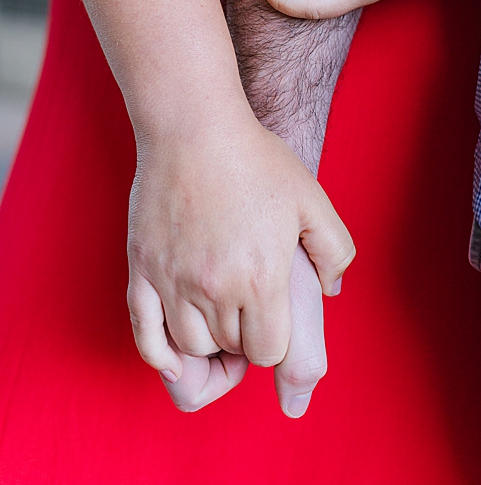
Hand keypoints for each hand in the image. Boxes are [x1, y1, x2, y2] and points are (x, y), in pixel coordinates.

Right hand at [127, 114, 353, 382]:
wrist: (196, 129)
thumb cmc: (259, 162)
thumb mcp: (314, 201)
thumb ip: (334, 250)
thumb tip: (330, 289)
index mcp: (261, 278)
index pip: (268, 351)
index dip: (275, 341)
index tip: (274, 318)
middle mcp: (215, 288)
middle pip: (230, 348)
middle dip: (245, 338)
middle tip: (250, 311)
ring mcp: (173, 281)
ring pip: (190, 345)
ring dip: (208, 339)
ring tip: (220, 313)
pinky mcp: (142, 270)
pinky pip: (144, 333)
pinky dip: (160, 352)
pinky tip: (173, 355)